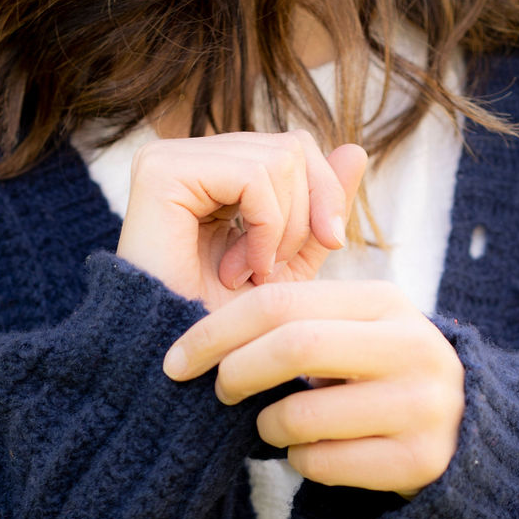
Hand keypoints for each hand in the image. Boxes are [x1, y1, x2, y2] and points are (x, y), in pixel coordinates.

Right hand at [116, 130, 368, 311]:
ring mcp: (169, 158)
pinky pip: (253, 176)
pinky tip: (237, 271)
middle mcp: (188, 157)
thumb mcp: (289, 264)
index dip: (324, 193)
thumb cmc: (224, 330)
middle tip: (272, 273)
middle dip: (304, 216)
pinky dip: (264, 229)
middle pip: (292, 146)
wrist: (173, 372)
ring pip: (280, 158)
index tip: (328, 245)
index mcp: (213, 172)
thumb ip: (318, 207)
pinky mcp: (161, 171)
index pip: (293, 147)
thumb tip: (357, 147)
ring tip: (247, 277)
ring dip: (281, 232)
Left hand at [162, 280, 465, 497]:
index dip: (216, 330)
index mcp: (386, 303)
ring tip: (278, 427)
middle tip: (218, 393)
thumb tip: (199, 328)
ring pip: (301, 417)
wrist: (465, 438)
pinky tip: (315, 452)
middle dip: (236, 372)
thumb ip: (297, 319)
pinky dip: (299, 461)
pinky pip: (321, 463)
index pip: (281, 302)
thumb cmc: (378, 380)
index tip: (176, 359)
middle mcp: (411, 347)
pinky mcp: (417, 460)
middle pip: (293, 347)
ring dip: (268, 428)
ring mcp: (420, 406)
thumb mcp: (354, 332)